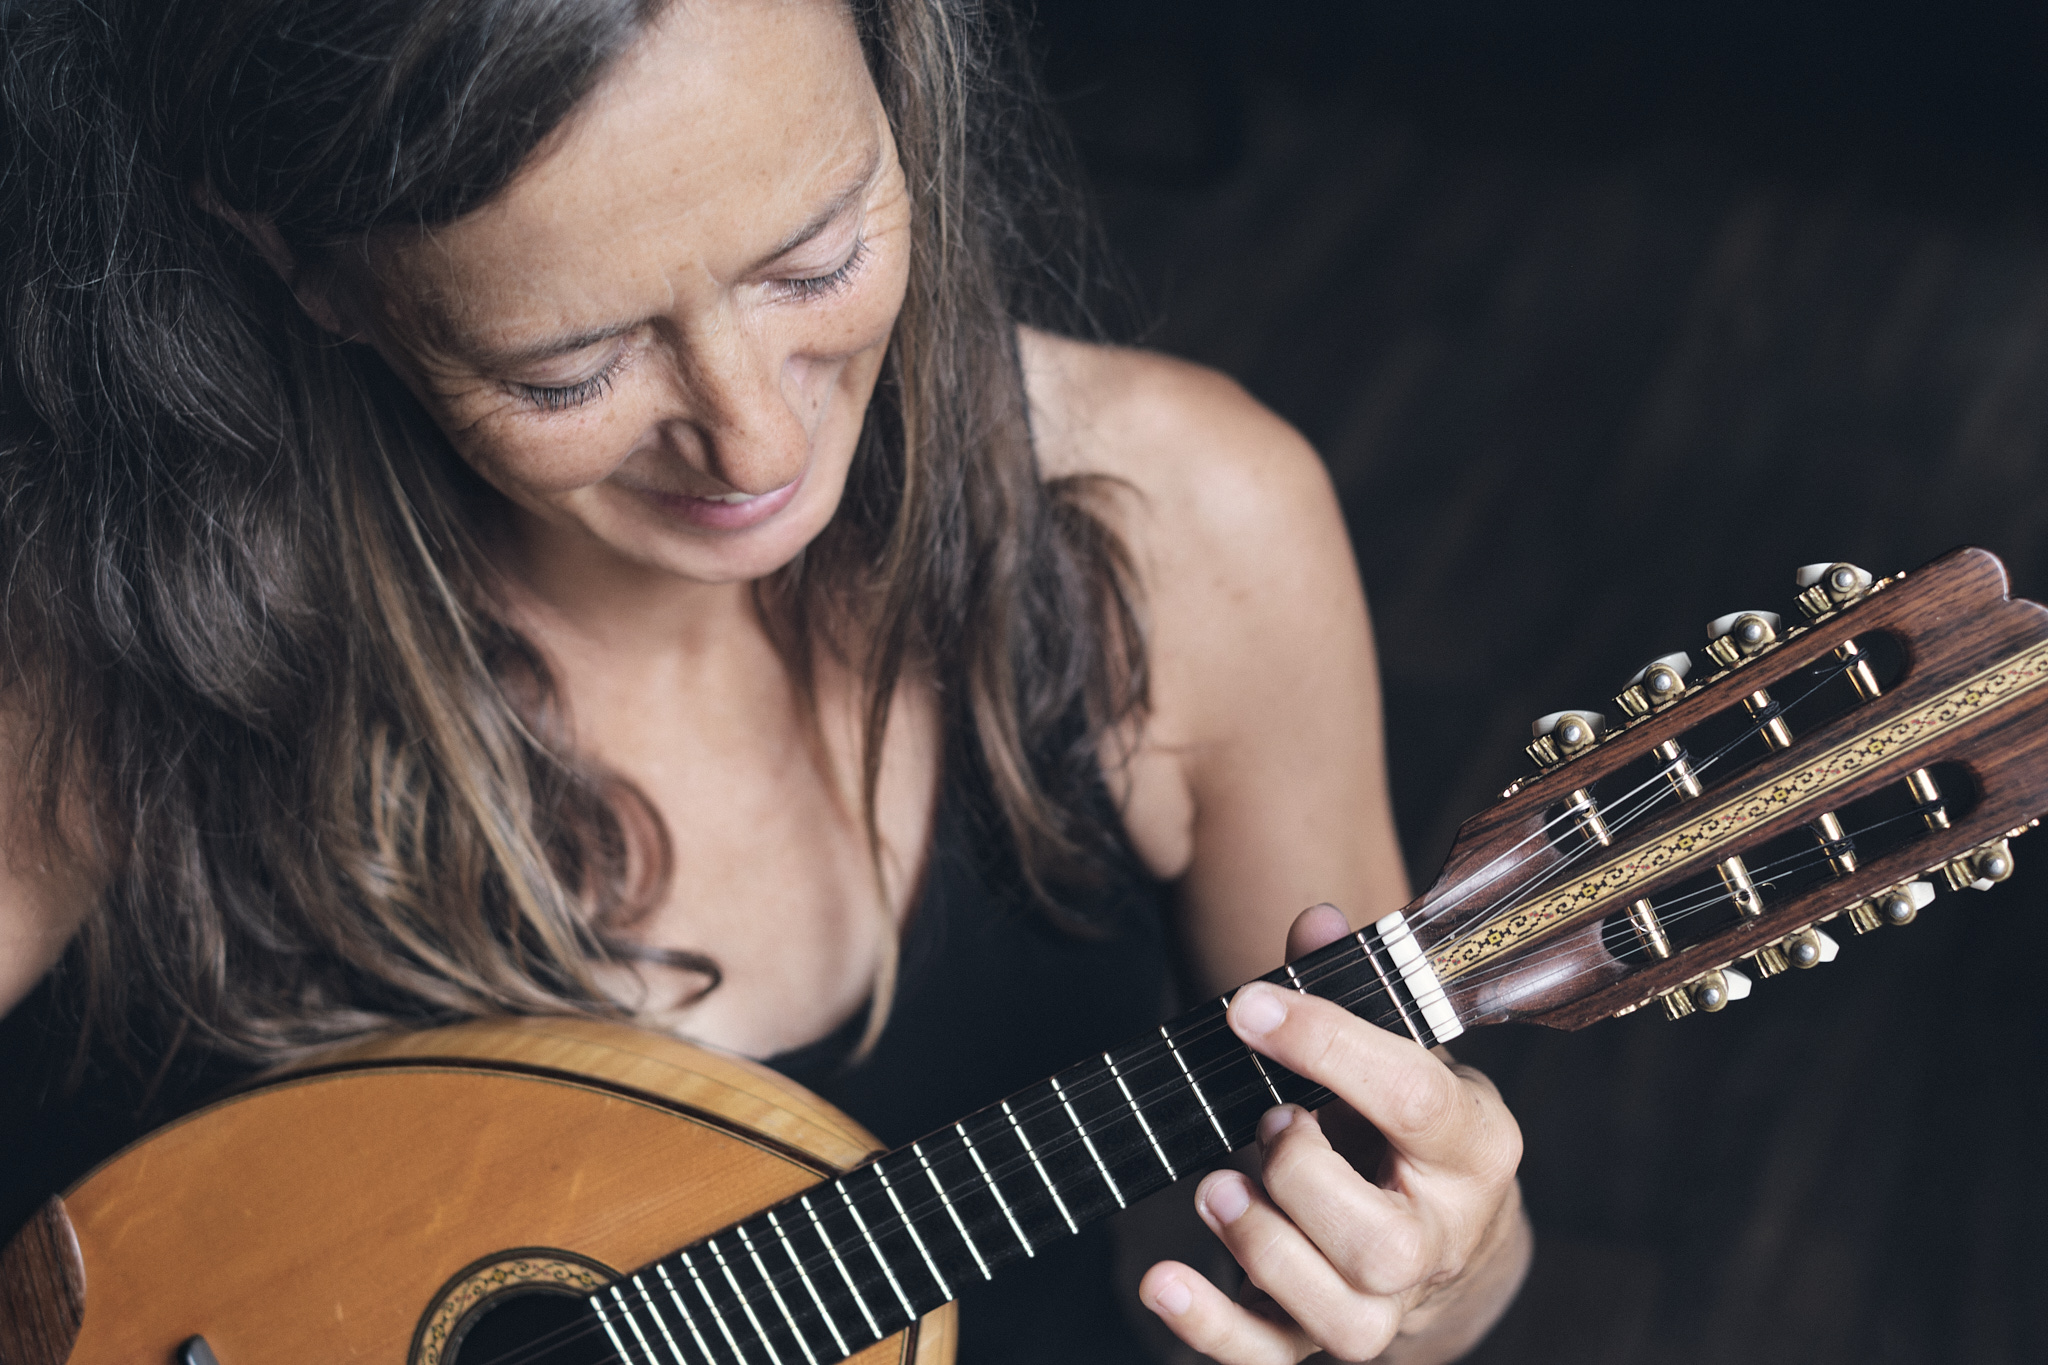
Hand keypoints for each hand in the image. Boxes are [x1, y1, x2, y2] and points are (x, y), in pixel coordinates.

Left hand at [1140, 905, 1531, 1362]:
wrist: (1456, 1244)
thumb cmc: (1414, 1129)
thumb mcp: (1404, 1051)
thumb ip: (1351, 987)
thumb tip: (1313, 921)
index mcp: (1473, 1146)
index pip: (1415, 1101)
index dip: (1327, 1046)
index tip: (1247, 1006)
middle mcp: (1442, 1237)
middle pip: (1380, 1241)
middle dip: (1301, 1178)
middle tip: (1265, 1122)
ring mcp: (1389, 1303)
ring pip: (1337, 1310)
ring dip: (1258, 1244)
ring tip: (1217, 1186)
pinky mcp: (1330, 1341)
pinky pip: (1271, 1360)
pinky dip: (1211, 1328)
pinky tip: (1161, 1282)